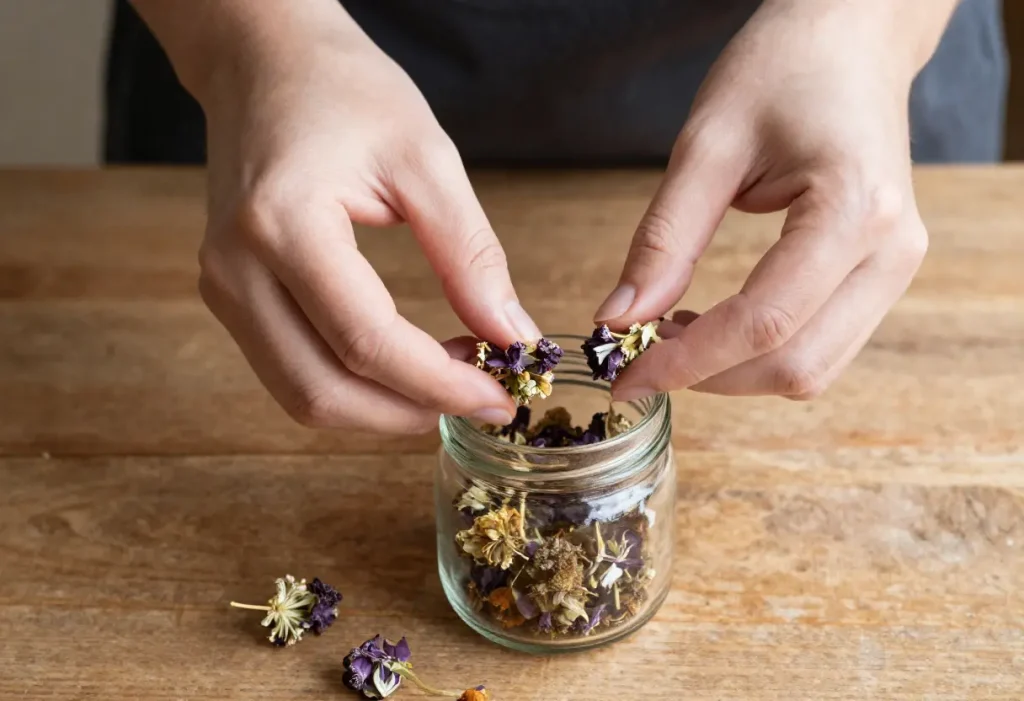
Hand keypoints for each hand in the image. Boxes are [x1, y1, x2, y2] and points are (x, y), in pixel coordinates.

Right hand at [184, 4, 534, 431]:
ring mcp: (222, 288)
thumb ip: (471, 255)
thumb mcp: (425, 159)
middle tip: (482, 398)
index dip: (441, 384)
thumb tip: (513, 337)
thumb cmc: (342, 88)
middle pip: (324, 392)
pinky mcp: (230, 296)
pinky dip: (354, 385)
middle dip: (411, 412)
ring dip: (382, 408)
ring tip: (450, 377)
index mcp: (283, 224)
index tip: (501, 398)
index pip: (366, 342)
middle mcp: (236, 268)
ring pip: (303, 396)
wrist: (262, 60)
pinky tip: (405, 363)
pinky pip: (292, 371)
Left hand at [596, 0, 953, 400]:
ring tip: (672, 336)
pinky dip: (761, 354)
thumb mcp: (707, 145)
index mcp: (853, 210)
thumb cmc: (784, 69)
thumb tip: (618, 319)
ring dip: (735, 372)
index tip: (624, 375)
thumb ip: (664, 238)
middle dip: (710, 376)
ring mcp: (896, 268)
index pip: (763, 322)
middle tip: (639, 358)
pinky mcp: (883, 274)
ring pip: (813, 368)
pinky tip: (713, 326)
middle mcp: (891, 252)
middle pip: (795, 365)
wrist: (852, 38)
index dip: (686, 361)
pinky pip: (823, 345)